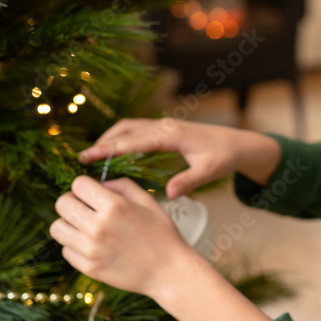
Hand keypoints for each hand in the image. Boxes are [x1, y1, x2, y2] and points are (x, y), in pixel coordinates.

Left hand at [50, 176, 196, 296]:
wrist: (169, 271)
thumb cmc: (161, 233)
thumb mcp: (147, 200)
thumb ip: (120, 185)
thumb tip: (98, 183)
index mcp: (114, 206)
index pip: (78, 184)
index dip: (85, 186)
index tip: (92, 193)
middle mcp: (97, 227)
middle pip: (62, 204)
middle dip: (72, 201)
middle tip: (86, 208)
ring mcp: (90, 249)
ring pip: (57, 228)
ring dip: (69, 224)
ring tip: (85, 226)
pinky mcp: (88, 268)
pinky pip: (65, 250)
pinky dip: (74, 245)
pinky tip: (92, 245)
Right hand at [77, 118, 280, 198]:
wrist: (238, 143)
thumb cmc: (224, 157)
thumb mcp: (210, 171)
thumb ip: (189, 181)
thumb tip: (169, 195)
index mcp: (171, 134)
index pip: (133, 140)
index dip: (108, 149)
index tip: (87, 157)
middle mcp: (164, 126)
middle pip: (125, 129)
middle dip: (102, 142)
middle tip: (82, 160)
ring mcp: (163, 125)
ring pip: (129, 127)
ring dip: (110, 139)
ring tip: (92, 157)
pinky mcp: (164, 129)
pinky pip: (136, 130)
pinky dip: (121, 139)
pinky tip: (113, 154)